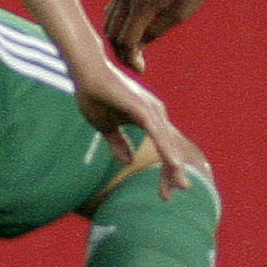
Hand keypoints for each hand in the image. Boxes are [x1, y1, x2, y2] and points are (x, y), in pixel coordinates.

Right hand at [70, 57, 209, 199]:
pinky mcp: (141, 107)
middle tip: (176, 193)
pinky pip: (157, 132)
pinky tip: (173, 163)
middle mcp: (155, 114)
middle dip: (173, 173)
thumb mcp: (106, 126)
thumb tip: (128, 161)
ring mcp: (150, 110)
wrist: (85, 73)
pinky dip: (165, 148)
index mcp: (149, 119)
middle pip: (170, 148)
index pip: (163, 149)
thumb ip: (119, 142)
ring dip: (174, 165)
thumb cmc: (95, 95)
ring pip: (167, 143)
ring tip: (182, 185)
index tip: (165, 194)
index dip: (166, 172)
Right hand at [104, 0, 215, 72]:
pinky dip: (118, 25)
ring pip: (109, 22)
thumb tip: (139, 47)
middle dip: (122, 52)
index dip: (130, 58)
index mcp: (142, 5)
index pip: (126, 40)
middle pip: (113, 33)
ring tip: (135, 51)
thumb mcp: (179, 15)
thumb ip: (156, 31)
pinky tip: (132, 33)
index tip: (141, 69)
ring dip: (118, 39)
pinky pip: (114, 10)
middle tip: (138, 64)